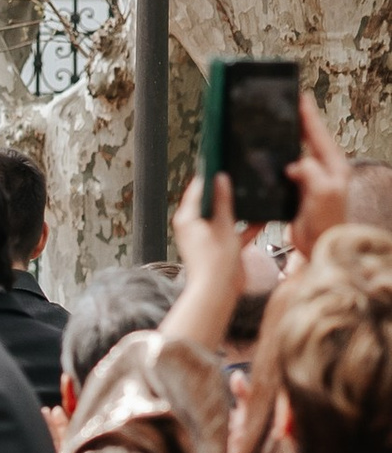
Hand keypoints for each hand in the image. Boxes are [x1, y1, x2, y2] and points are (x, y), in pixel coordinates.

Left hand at [169, 169, 244, 349]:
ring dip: (240, 208)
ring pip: (226, 215)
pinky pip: (236, 231)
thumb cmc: (215, 260)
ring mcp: (209, 236)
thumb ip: (222, 201)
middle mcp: (195, 225)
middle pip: (212, 200)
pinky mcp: (222, 247)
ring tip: (254, 190)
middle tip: (241, 172)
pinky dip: (248, 226)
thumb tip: (220, 177)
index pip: (197, 189)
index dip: (210, 174)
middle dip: (227, 189)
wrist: (219, 293)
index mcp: (187, 218)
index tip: (222, 159)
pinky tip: (264, 217)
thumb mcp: (222, 225)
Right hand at [290, 93, 351, 259]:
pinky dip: (281, 158)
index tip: (300, 97)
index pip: (319, 135)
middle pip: (310, 139)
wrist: (319, 247)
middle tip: (288, 105)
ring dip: (289, 140)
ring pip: (298, 152)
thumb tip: (296, 163)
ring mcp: (313, 181)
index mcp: (334, 167)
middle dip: (300, 122)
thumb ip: (312, 173)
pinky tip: (272, 154)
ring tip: (279, 124)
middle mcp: (325, 171)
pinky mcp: (300, 191)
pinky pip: (289, 169)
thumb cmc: (326, 223)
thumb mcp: (323, 193)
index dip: (309, 116)